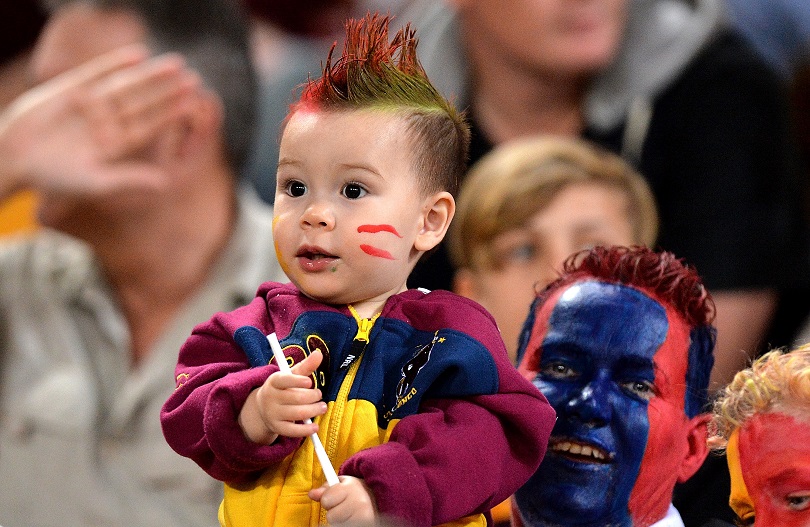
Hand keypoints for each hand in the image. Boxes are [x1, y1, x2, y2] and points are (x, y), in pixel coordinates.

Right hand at [0, 44, 201, 199]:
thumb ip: (130, 180)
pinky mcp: (71, 88)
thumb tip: (166, 184)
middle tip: (195, 79)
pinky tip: (139, 54)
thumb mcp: (96, 182)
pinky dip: (117, 62)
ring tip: (177, 63)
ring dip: (151, 74)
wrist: (14, 159)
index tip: (193, 103)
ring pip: (127, 85)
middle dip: (168, 91)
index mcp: (117, 144)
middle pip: (144, 103)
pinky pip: (98, 72)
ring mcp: (91, 104)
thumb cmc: (54, 178)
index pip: (150, 125)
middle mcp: (108, 122)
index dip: (171, 113)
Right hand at [238, 349, 326, 443]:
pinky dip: (305, 430)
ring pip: (296, 413)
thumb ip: (306, 366)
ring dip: (313, 411)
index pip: (283, 380)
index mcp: (274, 381)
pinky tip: (315, 427)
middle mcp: (271, 397)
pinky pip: (292, 431)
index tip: (309, 382)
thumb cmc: (283, 388)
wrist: (262, 407)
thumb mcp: (291, 375)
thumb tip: (319, 353)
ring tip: (322, 407)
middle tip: (319, 395)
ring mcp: (273, 413)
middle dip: (312, 396)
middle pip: (294, 398)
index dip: (296, 381)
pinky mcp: (276, 427)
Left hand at [309, 476, 377, 525]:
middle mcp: (359, 503)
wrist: (378, 500)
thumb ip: (326, 488)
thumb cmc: (356, 492)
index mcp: (351, 488)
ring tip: (349, 513)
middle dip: (334, 511)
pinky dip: (344, 523)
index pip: (326, 499)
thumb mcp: (342, 484)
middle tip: (343, 506)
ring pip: (336, 524)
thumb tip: (312, 494)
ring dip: (340, 520)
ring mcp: (363, 517)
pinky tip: (352, 518)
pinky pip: (342, 526)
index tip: (333, 498)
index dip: (327, 499)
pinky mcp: (365, 524)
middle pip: (330, 516)